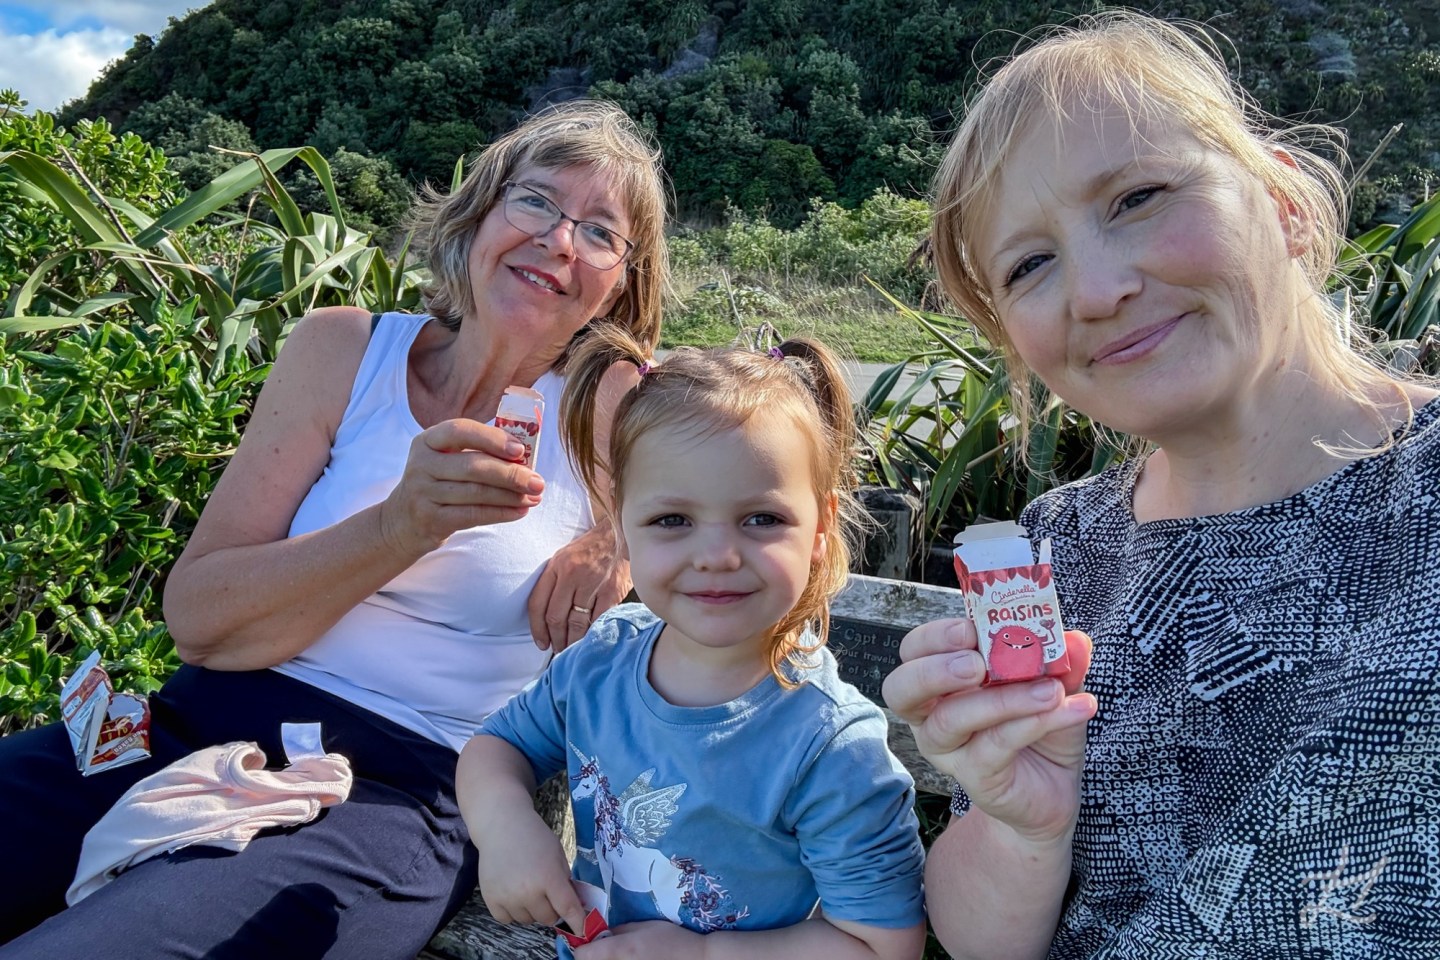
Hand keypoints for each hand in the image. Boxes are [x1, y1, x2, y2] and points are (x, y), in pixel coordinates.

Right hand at [379, 418, 544, 556]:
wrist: (403, 520)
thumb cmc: (439, 483)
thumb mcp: (446, 460)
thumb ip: (478, 452)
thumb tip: (526, 457)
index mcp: (428, 440)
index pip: (460, 430)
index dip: (491, 438)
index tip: (519, 450)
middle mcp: (421, 464)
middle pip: (473, 466)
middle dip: (510, 474)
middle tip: (538, 482)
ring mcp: (422, 493)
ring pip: (476, 493)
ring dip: (511, 496)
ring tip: (534, 497)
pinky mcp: (430, 519)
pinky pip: (472, 515)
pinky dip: (501, 513)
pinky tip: (520, 511)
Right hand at [475, 813, 585, 932]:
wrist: (502, 826)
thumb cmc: (534, 837)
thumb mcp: (558, 854)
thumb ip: (564, 879)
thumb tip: (571, 904)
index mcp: (549, 877)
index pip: (567, 908)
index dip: (577, 922)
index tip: (582, 929)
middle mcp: (528, 891)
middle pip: (547, 918)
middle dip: (551, 909)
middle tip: (546, 893)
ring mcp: (508, 897)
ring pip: (527, 921)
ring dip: (531, 910)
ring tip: (527, 889)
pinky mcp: (491, 899)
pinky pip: (506, 919)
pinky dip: (512, 912)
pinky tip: (512, 894)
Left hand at [528, 519, 629, 651]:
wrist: (620, 535)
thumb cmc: (590, 548)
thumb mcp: (564, 556)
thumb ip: (554, 581)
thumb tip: (546, 614)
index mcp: (556, 566)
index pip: (538, 603)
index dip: (536, 628)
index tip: (540, 642)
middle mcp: (572, 575)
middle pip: (556, 617)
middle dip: (555, 639)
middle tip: (557, 649)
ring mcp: (593, 584)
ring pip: (576, 623)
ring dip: (572, 641)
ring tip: (570, 648)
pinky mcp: (612, 591)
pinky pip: (597, 620)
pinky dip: (592, 633)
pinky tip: (589, 639)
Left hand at [575, 921, 705, 958]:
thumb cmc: (672, 939)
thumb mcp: (644, 926)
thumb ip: (618, 930)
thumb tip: (599, 935)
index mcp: (620, 950)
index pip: (582, 955)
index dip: (581, 949)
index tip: (588, 945)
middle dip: (592, 959)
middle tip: (601, 952)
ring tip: (615, 957)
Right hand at [882, 618, 1096, 846]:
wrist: (1055, 788)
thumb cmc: (1040, 728)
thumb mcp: (1055, 685)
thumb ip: (1061, 662)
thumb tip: (1075, 640)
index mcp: (941, 680)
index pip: (915, 650)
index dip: (935, 637)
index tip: (972, 628)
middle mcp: (931, 715)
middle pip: (902, 689)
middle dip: (935, 670)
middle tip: (977, 664)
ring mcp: (949, 750)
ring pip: (950, 720)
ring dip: (1000, 699)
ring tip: (1050, 690)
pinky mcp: (975, 778)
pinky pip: (994, 745)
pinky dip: (1032, 722)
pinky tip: (1068, 709)